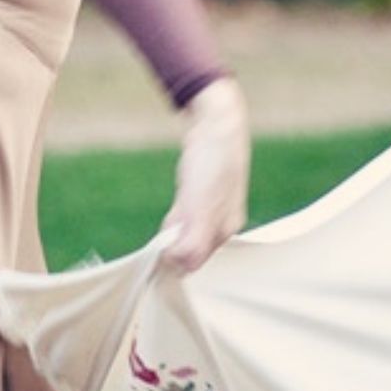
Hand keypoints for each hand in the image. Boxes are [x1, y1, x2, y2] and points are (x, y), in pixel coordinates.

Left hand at [159, 81, 249, 272]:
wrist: (217, 122)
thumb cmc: (212, 161)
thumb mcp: (200, 203)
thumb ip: (193, 237)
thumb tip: (181, 267)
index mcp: (226, 229)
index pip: (194, 261)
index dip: (174, 254)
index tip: (164, 238)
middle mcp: (223, 224)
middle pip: (189, 250)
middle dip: (174, 238)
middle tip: (175, 214)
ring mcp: (214, 210)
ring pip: (184, 233)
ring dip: (174, 225)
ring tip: (182, 202)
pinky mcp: (204, 197)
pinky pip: (185, 216)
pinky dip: (176, 214)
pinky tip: (183, 195)